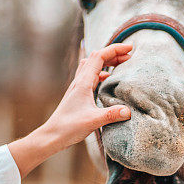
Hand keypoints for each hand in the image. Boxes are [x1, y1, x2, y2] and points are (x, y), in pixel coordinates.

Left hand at [8, 44, 132, 177]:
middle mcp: (80, 81)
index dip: (115, 50)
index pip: (99, 57)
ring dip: (107, 61)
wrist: (52, 135)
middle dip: (113, 53)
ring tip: (121, 64)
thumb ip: (111, 115)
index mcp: (83, 83)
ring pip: (93, 65)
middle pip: (96, 58)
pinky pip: (91, 76)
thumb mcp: (92, 121)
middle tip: (129, 55)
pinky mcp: (79, 94)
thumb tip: (128, 111)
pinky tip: (107, 79)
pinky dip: (101, 72)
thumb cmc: (69, 127)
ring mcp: (78, 87)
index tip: (130, 48)